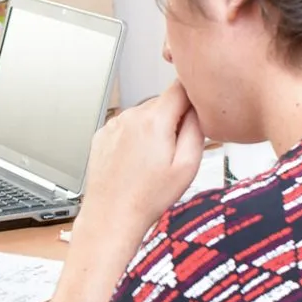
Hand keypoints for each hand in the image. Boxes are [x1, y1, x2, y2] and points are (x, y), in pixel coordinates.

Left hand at [78, 81, 206, 243]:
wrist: (112, 215)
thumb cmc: (148, 197)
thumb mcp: (188, 166)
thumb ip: (196, 129)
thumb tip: (198, 109)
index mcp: (154, 121)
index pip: (180, 87)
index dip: (192, 98)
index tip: (195, 114)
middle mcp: (130, 117)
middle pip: (162, 102)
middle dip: (173, 119)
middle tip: (173, 150)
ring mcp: (114, 125)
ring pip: (144, 114)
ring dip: (153, 129)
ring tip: (151, 160)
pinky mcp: (102, 135)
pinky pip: (126, 126)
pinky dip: (134, 137)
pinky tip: (135, 161)